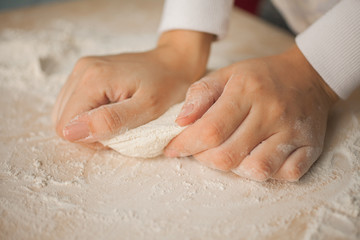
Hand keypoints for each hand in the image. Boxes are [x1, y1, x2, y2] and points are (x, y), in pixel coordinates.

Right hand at [52, 30, 212, 146]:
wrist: (173, 62)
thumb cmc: (167, 86)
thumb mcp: (147, 109)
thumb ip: (110, 121)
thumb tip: (71, 132)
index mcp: (93, 79)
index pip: (65, 126)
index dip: (90, 138)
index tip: (117, 131)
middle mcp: (82, 70)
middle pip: (62, 119)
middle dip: (89, 131)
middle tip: (120, 125)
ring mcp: (82, 68)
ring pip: (66, 112)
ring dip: (89, 122)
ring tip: (117, 116)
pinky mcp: (87, 71)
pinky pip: (75, 102)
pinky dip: (90, 113)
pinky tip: (111, 108)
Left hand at [165, 45, 337, 181]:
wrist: (307, 76)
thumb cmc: (260, 78)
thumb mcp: (226, 74)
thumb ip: (200, 94)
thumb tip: (180, 121)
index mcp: (247, 90)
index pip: (210, 130)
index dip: (185, 144)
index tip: (172, 149)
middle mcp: (272, 112)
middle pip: (228, 155)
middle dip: (205, 158)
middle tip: (202, 149)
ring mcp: (294, 131)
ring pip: (256, 170)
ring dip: (235, 168)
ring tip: (231, 152)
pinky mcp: (311, 146)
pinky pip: (286, 174)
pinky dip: (268, 173)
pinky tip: (258, 157)